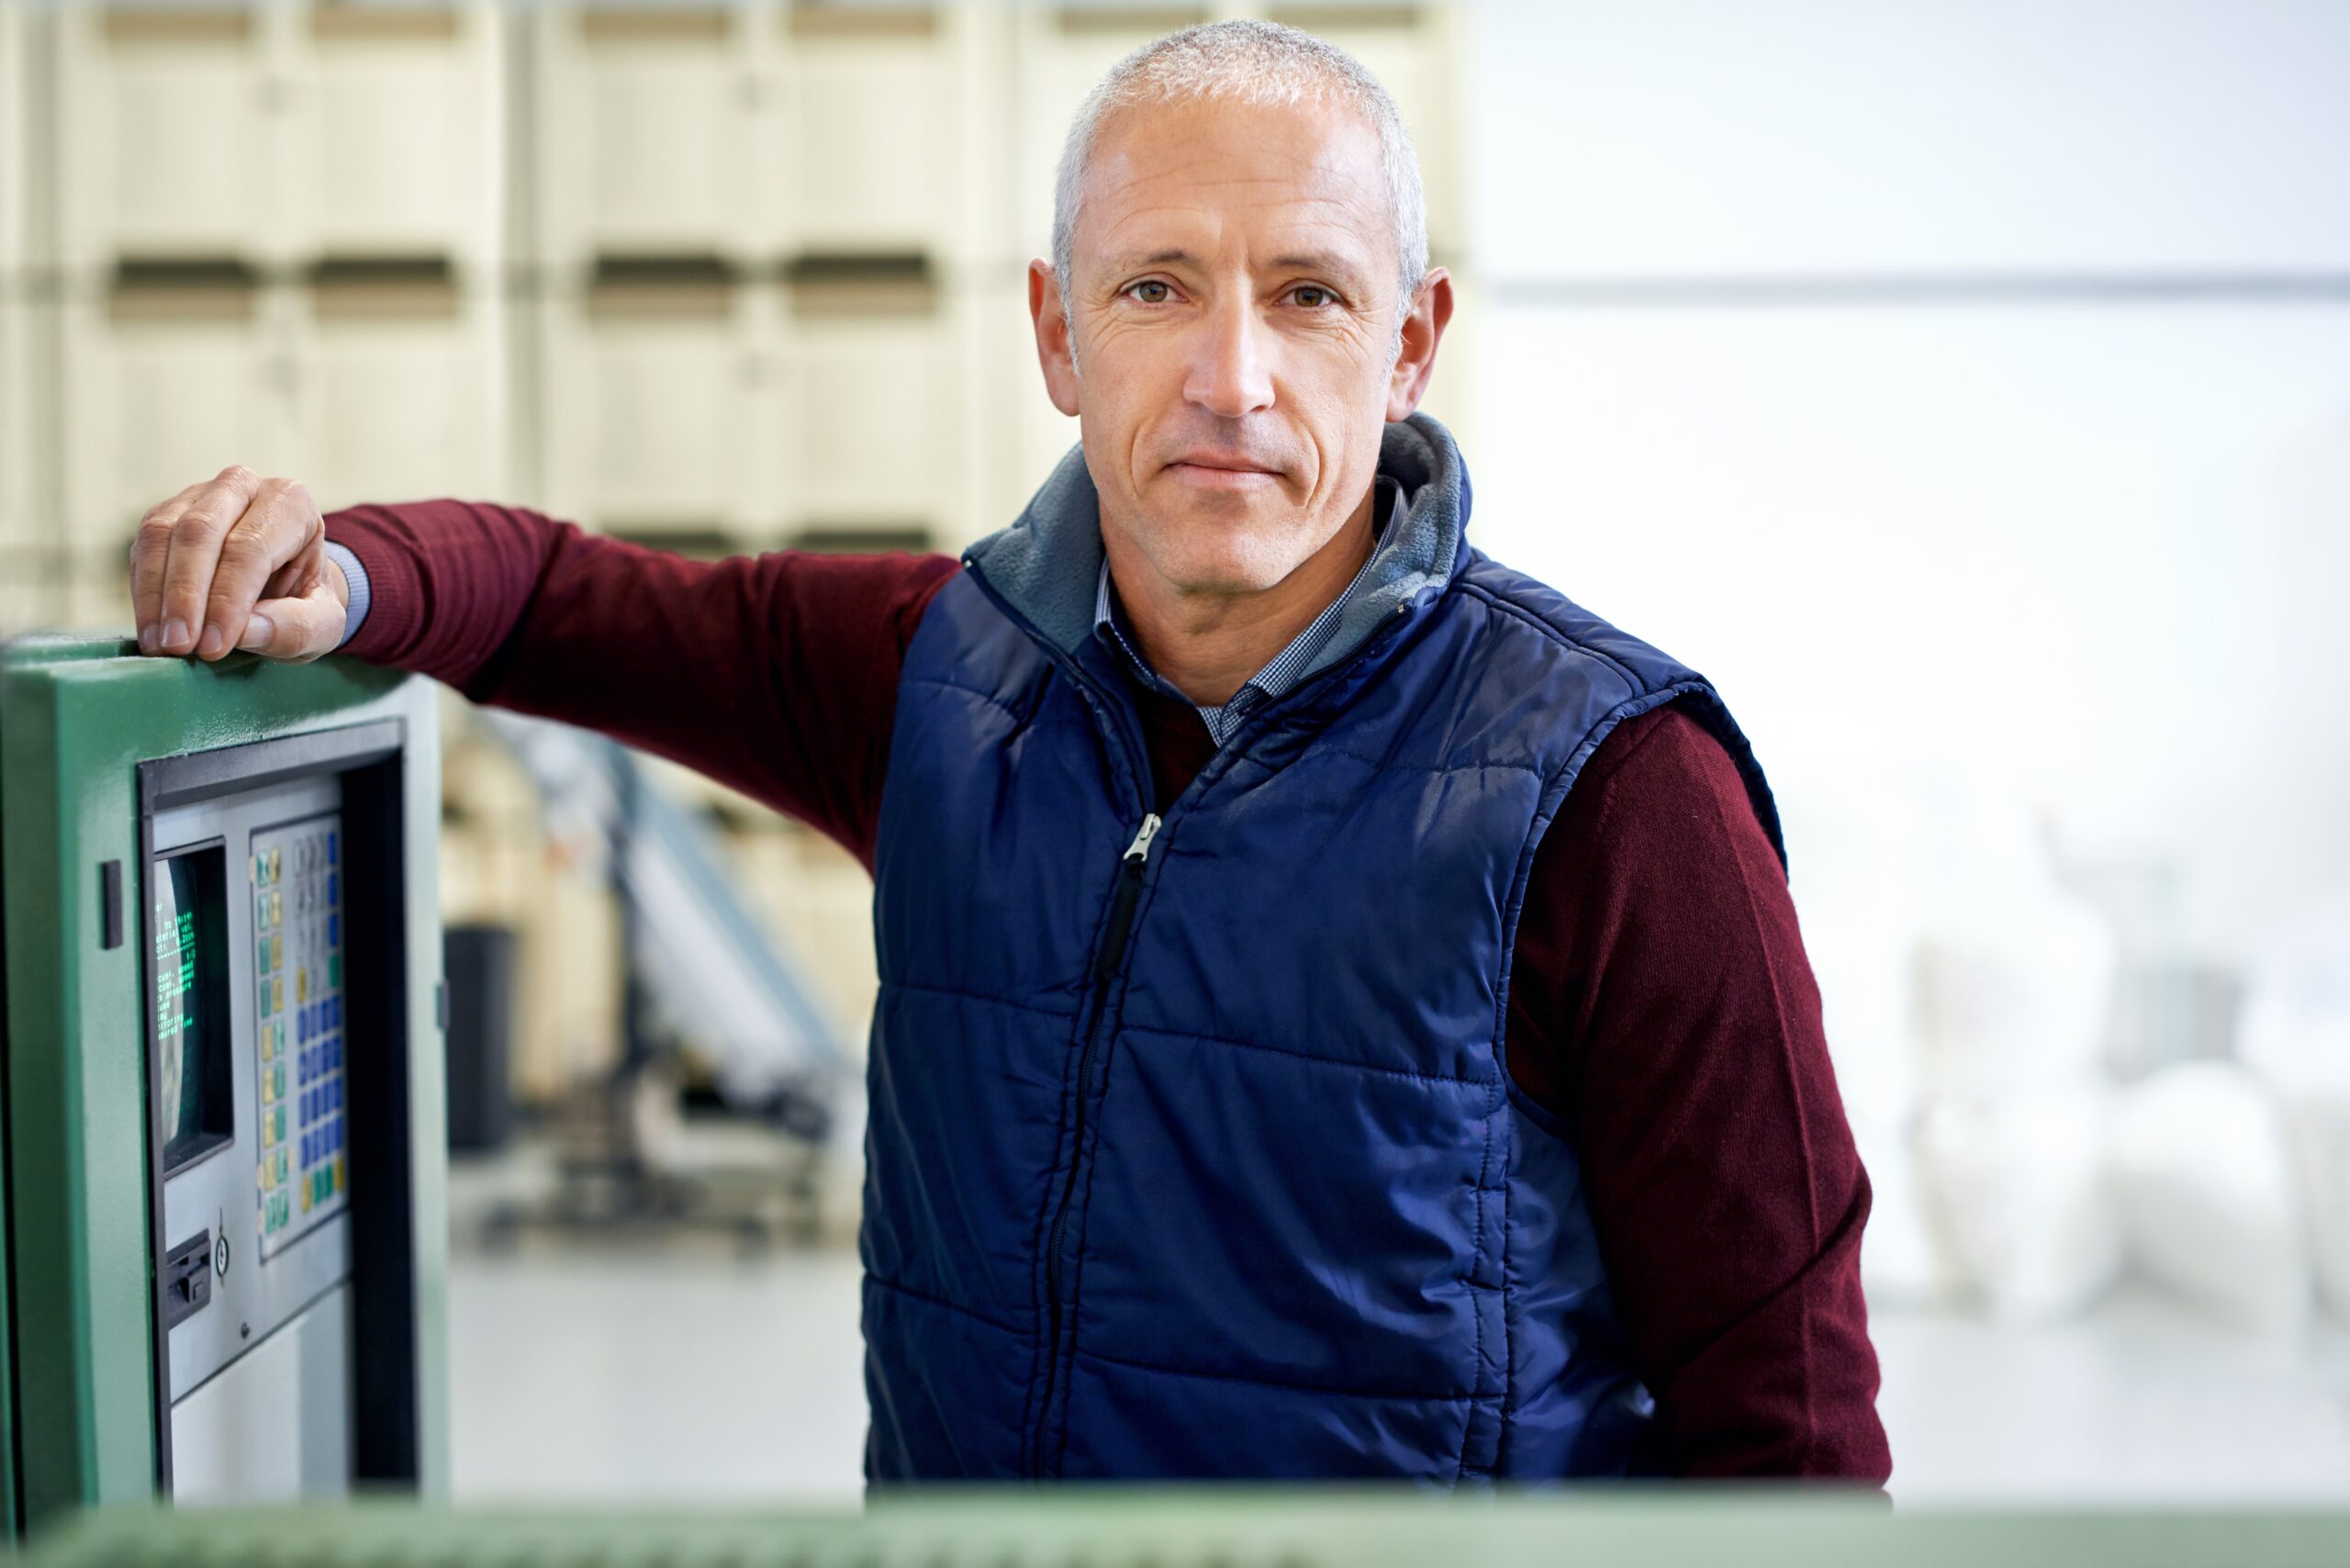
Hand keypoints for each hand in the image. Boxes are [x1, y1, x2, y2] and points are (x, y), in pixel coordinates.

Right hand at [129, 465, 348, 661]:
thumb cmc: (306, 602)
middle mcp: (241, 487)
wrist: (285, 588)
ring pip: (161, 533)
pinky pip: (142, 548)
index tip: (213, 646)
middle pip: (199, 531)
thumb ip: (295, 628)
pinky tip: (151, 631)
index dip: (227, 598)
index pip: (251, 547)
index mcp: (291, 503)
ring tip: (161, 644)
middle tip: (179, 645)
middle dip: (185, 594)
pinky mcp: (163, 517)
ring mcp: (196, 496)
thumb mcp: (323, 624)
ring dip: (155, 594)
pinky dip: (144, 592)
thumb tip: (244, 631)